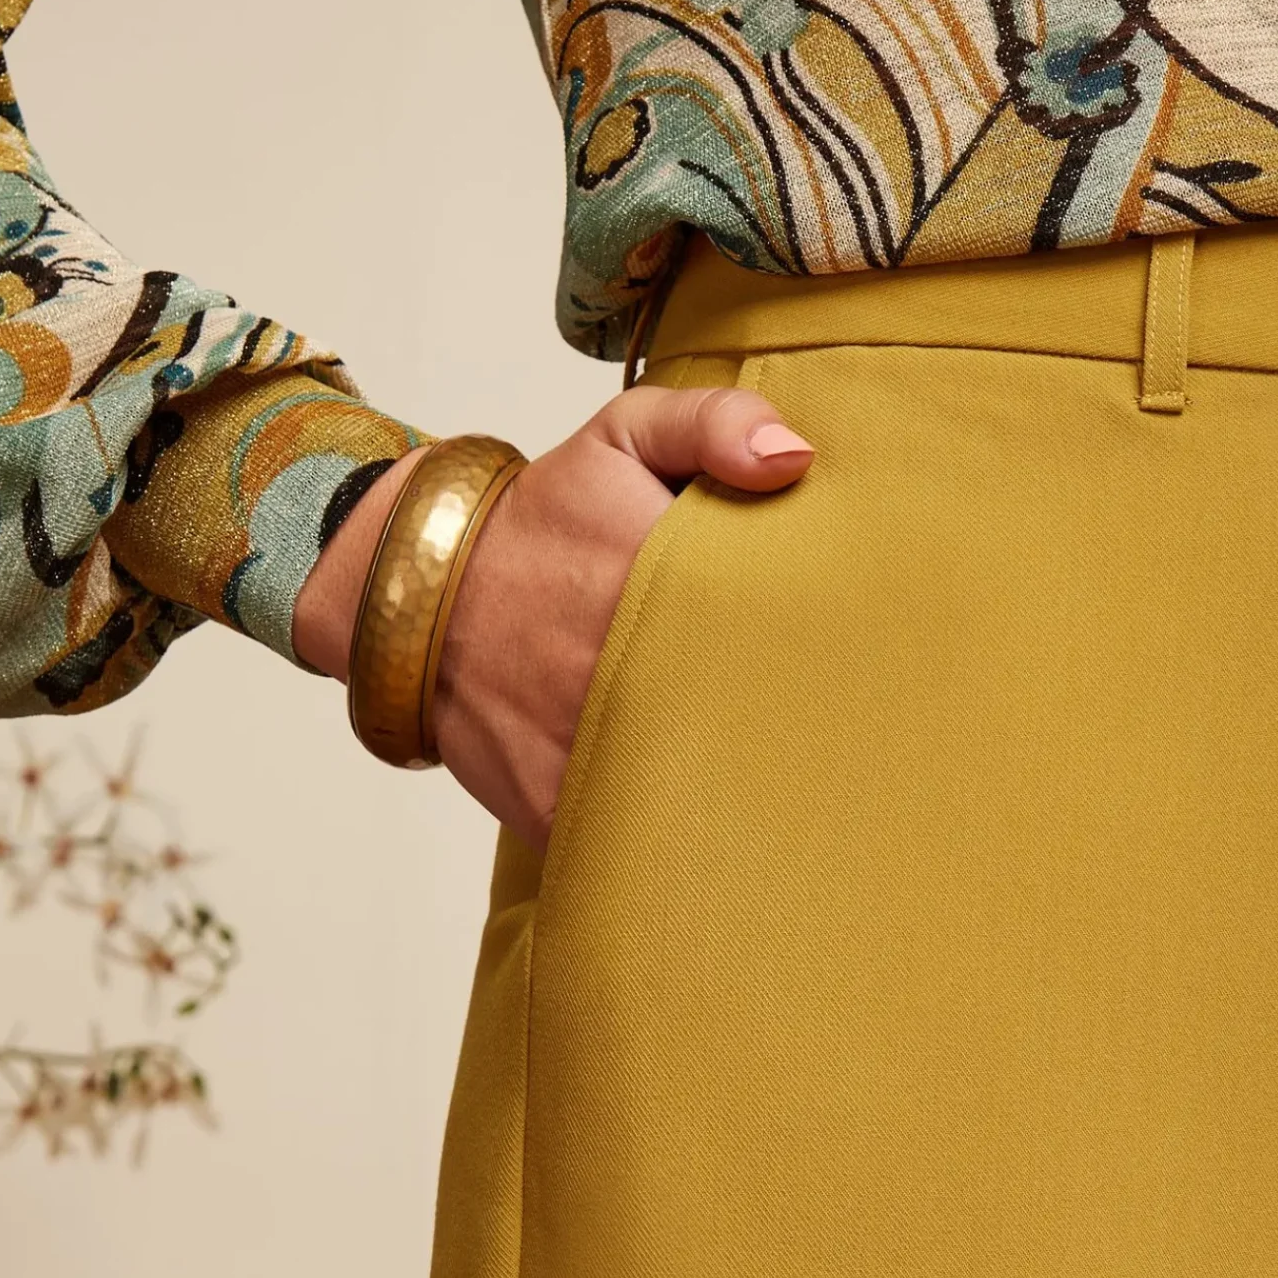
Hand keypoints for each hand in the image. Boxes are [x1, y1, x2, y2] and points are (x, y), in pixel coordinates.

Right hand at [293, 387, 813, 848]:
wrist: (416, 598)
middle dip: (810, 738)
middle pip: (761, 732)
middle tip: (850, 740)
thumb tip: (796, 460)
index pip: (782, 636)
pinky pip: (642, 850)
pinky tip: (722, 840)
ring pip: (707, 805)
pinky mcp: (562, 814)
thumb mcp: (621, 439)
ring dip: (754, 805)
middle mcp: (633, 680)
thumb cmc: (540, 522)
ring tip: (804, 804)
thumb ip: (714, 426)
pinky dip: (680, 850)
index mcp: (667, 590)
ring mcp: (595, 756)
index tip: (861, 664)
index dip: (833, 655)